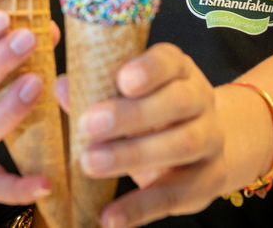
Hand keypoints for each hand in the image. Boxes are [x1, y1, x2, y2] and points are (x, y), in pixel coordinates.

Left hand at [58, 42, 228, 227]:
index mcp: (178, 71)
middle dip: (132, 114)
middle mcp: (200, 100)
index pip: (170, 61)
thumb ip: (94, 91)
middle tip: (88, 125)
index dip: (149, 68)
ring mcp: (210, 139)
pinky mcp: (208, 180)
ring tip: (90, 163)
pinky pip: (176, 194)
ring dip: (133, 154)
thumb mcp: (126, 98)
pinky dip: (140, 207)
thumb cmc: (151, 114)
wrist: (202, 148)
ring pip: (182, 144)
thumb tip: (62, 87)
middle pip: (177, 101)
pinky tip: (110, 217)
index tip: (121, 80)